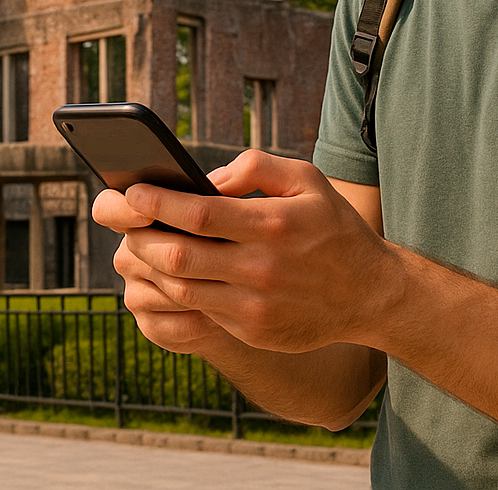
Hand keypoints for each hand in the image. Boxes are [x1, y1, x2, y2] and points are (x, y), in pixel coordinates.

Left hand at [115, 149, 397, 353]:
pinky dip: (178, 293)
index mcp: (273, 224)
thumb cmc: (333, 227)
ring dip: (151, 268)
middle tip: (125, 222)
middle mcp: (262, 268)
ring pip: (182, 290)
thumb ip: (257, 166)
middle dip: (141, 238)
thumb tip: (208, 177)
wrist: (371, 293)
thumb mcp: (308, 179)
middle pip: (178, 257)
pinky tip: (169, 275)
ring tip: (141, 246)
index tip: (132, 192)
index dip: (157, 203)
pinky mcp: (253, 332)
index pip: (199, 213)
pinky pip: (201, 312)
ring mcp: (255, 306)